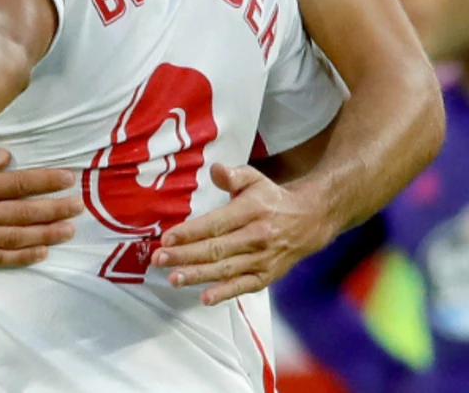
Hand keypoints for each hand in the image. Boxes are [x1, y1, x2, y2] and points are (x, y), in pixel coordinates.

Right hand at [0, 139, 80, 265]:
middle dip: (54, 208)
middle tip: (78, 205)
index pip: (15, 183)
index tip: (68, 178)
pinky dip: (21, 256)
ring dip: (45, 234)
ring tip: (69, 229)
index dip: (45, 180)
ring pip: (14, 237)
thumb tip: (7, 157)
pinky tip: (42, 251)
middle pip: (21, 212)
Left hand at [151, 163, 332, 305]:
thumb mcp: (254, 179)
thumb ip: (233, 176)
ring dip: (198, 276)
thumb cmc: (271, 199)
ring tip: (173, 279)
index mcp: (251, 211)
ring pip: (226, 269)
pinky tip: (205, 298)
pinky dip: (225, 293)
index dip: (190, 232)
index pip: (215, 224)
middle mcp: (257, 237)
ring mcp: (263, 259)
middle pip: (216, 249)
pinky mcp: (267, 275)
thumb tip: (216, 170)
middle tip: (158, 260)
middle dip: (185, 255)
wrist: (310, 220)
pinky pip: (244, 286)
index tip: (167, 238)